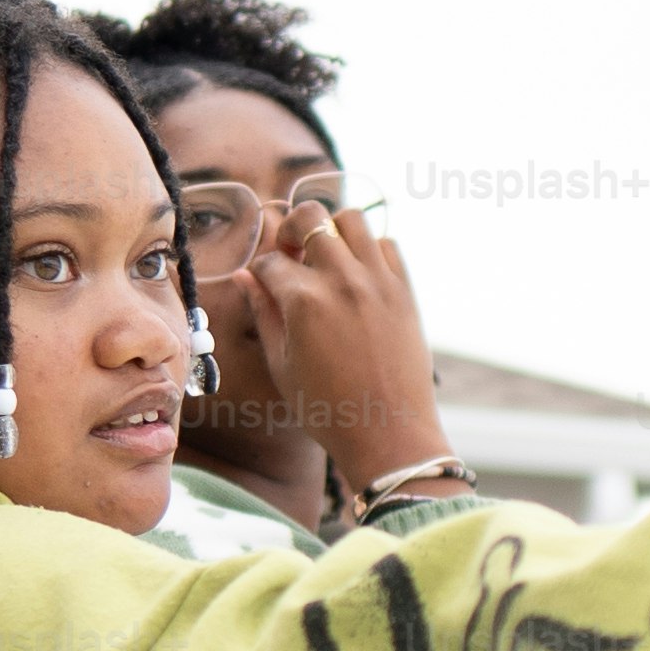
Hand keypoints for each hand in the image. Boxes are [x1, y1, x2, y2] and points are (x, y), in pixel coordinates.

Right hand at [236, 199, 454, 502]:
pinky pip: (387, 244)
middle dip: (292, 228)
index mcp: (303, 301)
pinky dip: (369, 249)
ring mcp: (378, 281)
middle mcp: (341, 281)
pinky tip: (358, 273)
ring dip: (332, 229)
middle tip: (291, 251)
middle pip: (310, 218)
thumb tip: (245, 277)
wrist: (388, 432)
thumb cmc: (327, 408)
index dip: (261, 271)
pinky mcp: (404, 290)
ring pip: (352, 219)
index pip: (271, 261)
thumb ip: (263, 314)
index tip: (263, 283)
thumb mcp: (282, 365)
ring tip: (326, 255)